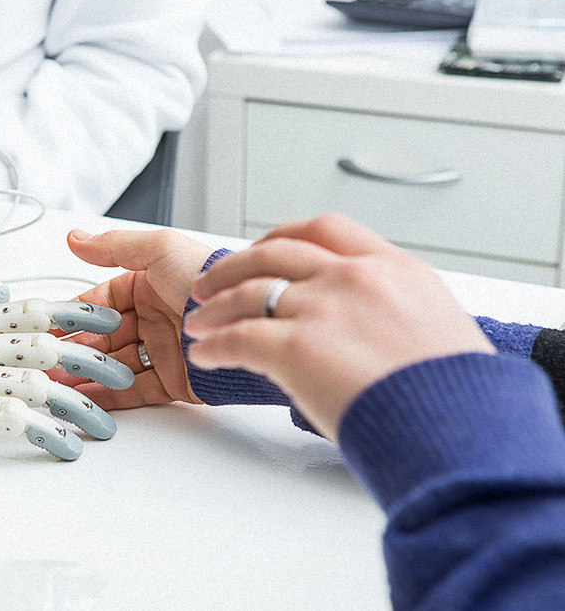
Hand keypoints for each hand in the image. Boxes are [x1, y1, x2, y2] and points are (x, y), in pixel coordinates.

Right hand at [58, 229, 213, 408]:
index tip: (49, 324)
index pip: (101, 301)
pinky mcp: (174, 382)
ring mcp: (163, 352)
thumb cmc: (207, 281)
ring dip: (85, 375)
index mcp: (149, 286)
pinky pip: (134, 391)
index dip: (75, 313)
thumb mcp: (160, 250)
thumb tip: (76, 239)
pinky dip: (109, 397)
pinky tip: (85, 400)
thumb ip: (115, 247)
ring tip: (57, 384)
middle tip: (46, 360)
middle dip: (74, 350)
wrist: (245, 321)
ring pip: (114, 366)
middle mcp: (154, 319)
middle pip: (104, 337)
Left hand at [184, 213, 494, 439]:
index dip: (283, 235)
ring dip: (215, 308)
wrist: (462, 431)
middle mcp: (355, 278)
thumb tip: (375, 328)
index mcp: (394, 268)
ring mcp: (325, 309)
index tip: (263, 246)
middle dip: (234, 266)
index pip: (326, 230)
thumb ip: (396, 314)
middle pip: (275, 252)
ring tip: (198, 323)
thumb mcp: (439, 331)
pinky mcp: (298, 348)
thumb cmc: (456, 397)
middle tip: (210, 282)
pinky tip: (205, 354)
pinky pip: (238, 338)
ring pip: (248, 292)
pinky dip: (215, 345)